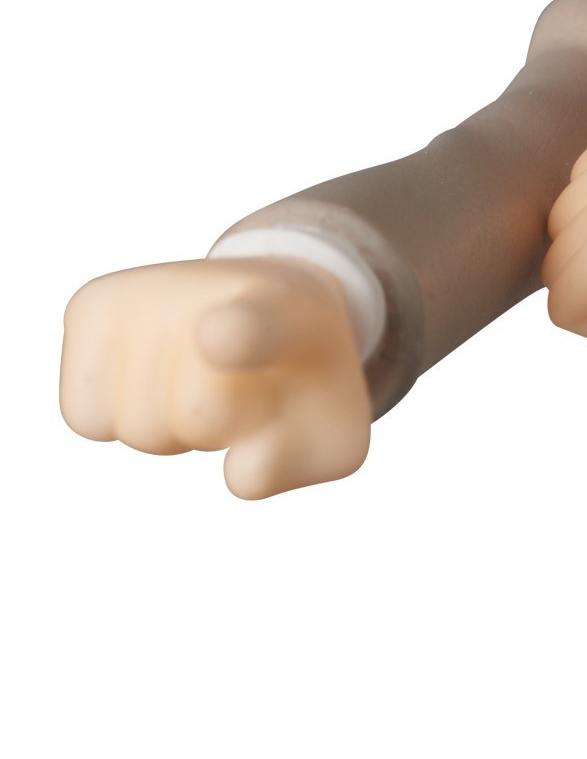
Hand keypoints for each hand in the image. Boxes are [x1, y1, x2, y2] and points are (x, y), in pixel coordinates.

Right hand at [61, 257, 370, 499]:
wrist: (276, 307)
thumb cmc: (302, 387)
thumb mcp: (330, 432)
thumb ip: (298, 463)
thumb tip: (239, 470)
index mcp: (288, 314)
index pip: (253, 327)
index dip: (236, 336)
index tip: (219, 336)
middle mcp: (208, 288)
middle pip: (196, 417)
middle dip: (221, 429)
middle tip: (240, 391)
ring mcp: (146, 290)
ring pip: (137, 425)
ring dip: (171, 428)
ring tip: (200, 382)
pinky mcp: (92, 303)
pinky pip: (84, 414)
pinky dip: (115, 420)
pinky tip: (152, 382)